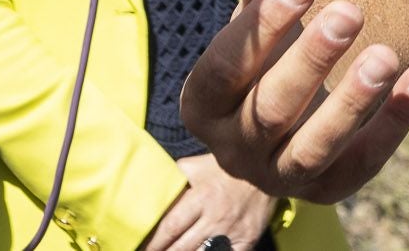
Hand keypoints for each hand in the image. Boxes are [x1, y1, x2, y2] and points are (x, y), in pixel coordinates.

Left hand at [141, 154, 282, 250]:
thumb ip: (174, 175)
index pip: (171, 226)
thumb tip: (148, 181)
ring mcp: (233, 230)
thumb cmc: (225, 170)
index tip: (142, 248)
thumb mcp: (198, 165)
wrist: (267, 169)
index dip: (154, 242)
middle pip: (182, 247)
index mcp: (201, 197)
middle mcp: (216, 216)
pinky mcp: (247, 240)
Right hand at [181, 0, 408, 202]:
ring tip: (386, 53)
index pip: (223, 68)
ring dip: (350, 102)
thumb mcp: (264, 8)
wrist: (287, 112)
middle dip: (310, 61)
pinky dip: (392, 124)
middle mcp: (233, 148)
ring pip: (311, 149)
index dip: (262, 24)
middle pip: (269, 110)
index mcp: (203, 102)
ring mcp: (279, 176)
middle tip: (351, 10)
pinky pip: (360, 165)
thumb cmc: (267, 52)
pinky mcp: (326, 190)